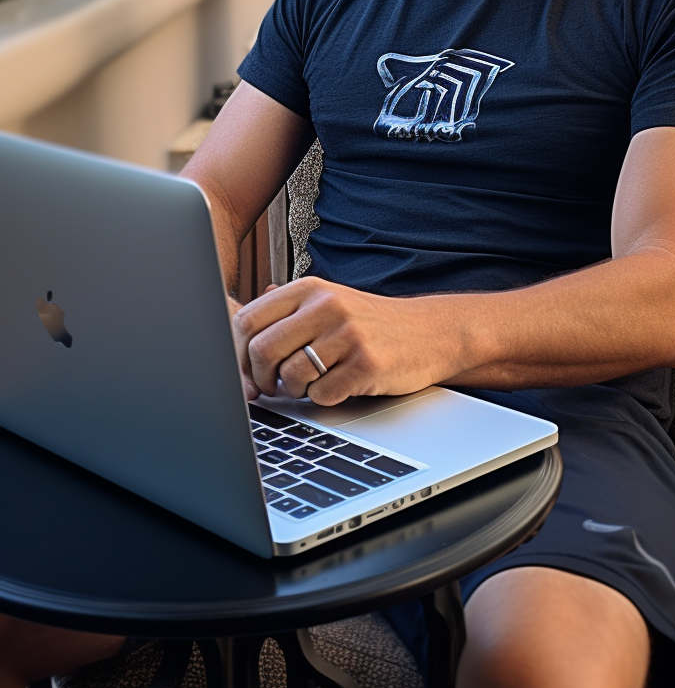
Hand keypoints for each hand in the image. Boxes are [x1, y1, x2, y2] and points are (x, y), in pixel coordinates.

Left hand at [231, 277, 470, 405]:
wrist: (430, 333)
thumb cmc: (371, 323)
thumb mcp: (327, 303)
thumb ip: (284, 312)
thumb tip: (232, 332)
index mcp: (309, 289)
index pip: (247, 320)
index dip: (237, 354)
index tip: (246, 373)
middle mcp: (326, 305)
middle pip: (262, 350)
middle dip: (260, 378)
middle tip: (272, 387)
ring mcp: (348, 334)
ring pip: (289, 376)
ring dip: (294, 391)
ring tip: (311, 383)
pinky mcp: (367, 363)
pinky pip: (322, 394)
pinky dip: (323, 398)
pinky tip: (339, 386)